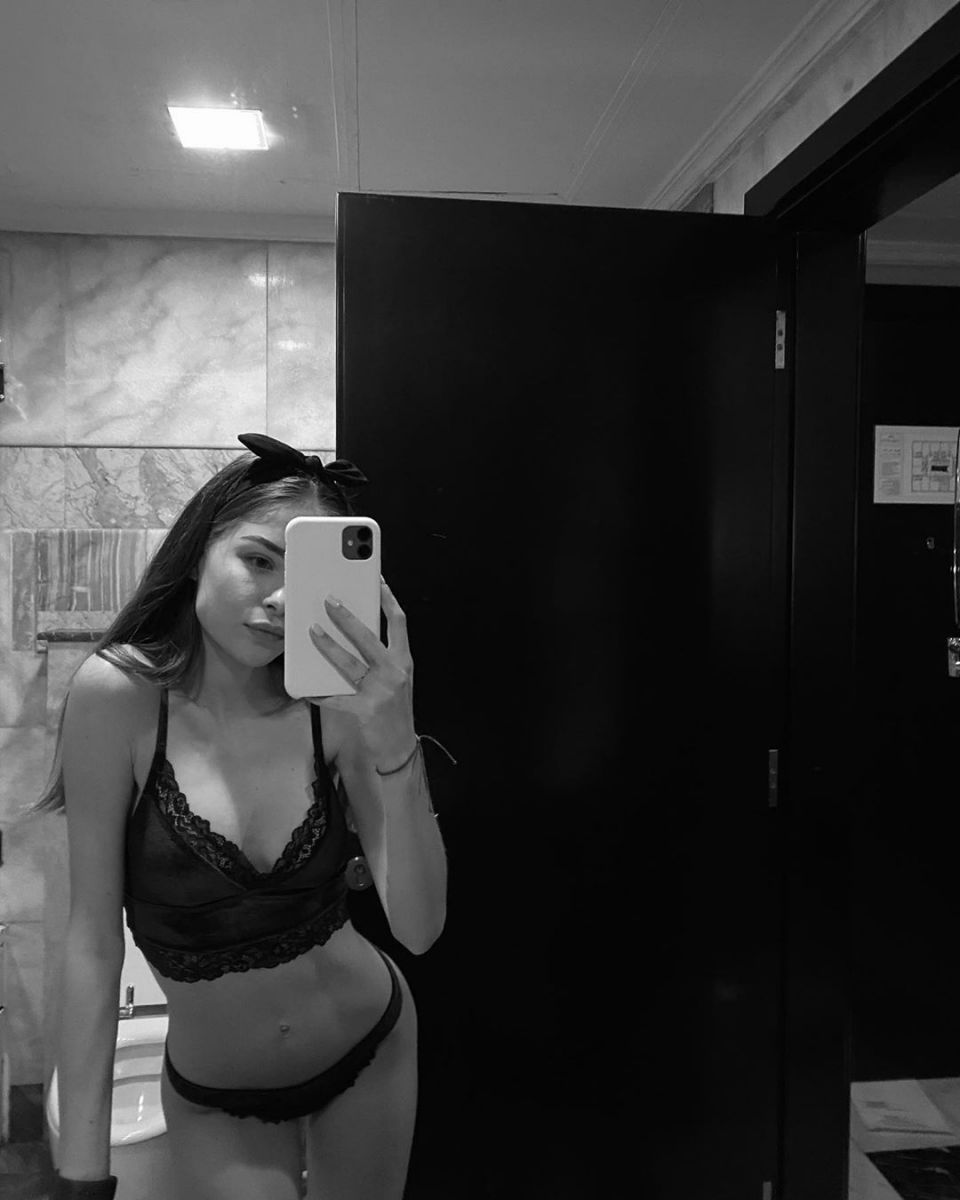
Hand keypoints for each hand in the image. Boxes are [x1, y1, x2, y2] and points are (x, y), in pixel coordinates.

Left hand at [308, 577, 415, 768]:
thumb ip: (381, 657)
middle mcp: (395, 671)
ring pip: (349, 663)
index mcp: (403, 660)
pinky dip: (319, 695)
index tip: (377, 580)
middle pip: (368, 637)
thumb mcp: (396, 678)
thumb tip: (353, 634)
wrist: (400, 746)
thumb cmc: (394, 709)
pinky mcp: (366, 709)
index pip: (399, 622)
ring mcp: (381, 691)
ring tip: (312, 631)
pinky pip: (336, 699)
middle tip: (330, 600)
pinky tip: (306, 691)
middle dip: (347, 617)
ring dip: (328, 646)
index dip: (388, 599)